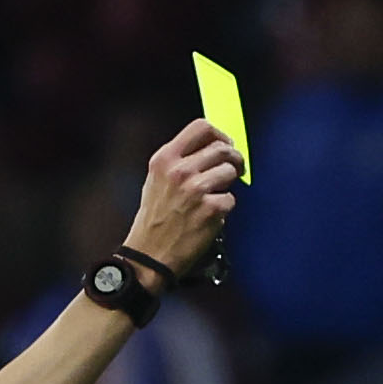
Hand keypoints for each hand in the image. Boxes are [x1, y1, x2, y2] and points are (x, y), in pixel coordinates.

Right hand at [121, 120, 243, 280]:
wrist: (148, 256)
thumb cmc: (154, 220)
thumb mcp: (157, 180)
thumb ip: (180, 160)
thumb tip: (212, 147)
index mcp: (165, 159)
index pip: (201, 127)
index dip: (220, 134)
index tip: (226, 144)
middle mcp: (180, 170)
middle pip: (222, 148)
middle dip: (233, 158)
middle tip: (234, 169)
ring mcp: (196, 189)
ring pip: (230, 171)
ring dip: (229, 183)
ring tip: (216, 195)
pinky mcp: (210, 210)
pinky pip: (231, 199)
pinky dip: (224, 208)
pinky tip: (210, 216)